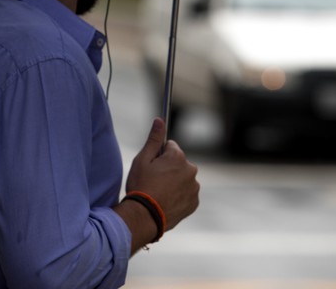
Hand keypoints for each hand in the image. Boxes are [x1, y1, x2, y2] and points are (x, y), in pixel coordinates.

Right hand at [124, 117, 199, 231]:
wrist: (145, 217)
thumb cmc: (141, 186)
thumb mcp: (142, 160)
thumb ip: (154, 139)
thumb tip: (160, 119)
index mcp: (178, 157)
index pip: (170, 147)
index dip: (159, 156)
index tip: (152, 167)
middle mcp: (191, 170)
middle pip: (179, 163)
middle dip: (169, 168)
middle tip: (154, 181)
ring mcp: (194, 187)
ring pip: (183, 178)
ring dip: (175, 182)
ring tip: (159, 193)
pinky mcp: (194, 202)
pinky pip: (187, 194)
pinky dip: (179, 196)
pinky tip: (166, 202)